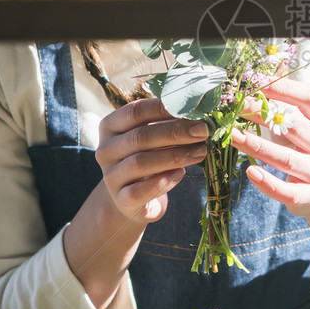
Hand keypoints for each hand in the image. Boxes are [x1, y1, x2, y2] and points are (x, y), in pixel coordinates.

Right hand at [95, 97, 208, 222]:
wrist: (132, 199)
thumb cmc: (148, 158)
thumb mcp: (154, 138)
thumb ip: (168, 125)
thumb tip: (198, 115)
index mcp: (111, 126)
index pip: (136, 111)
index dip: (165, 108)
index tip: (193, 109)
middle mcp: (106, 150)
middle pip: (140, 136)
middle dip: (176, 132)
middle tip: (203, 131)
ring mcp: (111, 176)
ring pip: (140, 162)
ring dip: (175, 156)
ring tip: (200, 152)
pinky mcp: (121, 200)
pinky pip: (140, 191)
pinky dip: (162, 182)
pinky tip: (181, 173)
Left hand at [230, 78, 309, 287]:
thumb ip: (291, 104)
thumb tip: (267, 70)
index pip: (309, 98)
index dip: (282, 86)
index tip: (254, 79)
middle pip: (295, 125)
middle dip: (263, 112)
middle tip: (236, 104)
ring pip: (287, 159)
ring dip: (258, 146)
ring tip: (234, 136)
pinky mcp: (307, 197)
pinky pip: (286, 191)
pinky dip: (267, 182)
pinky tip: (250, 171)